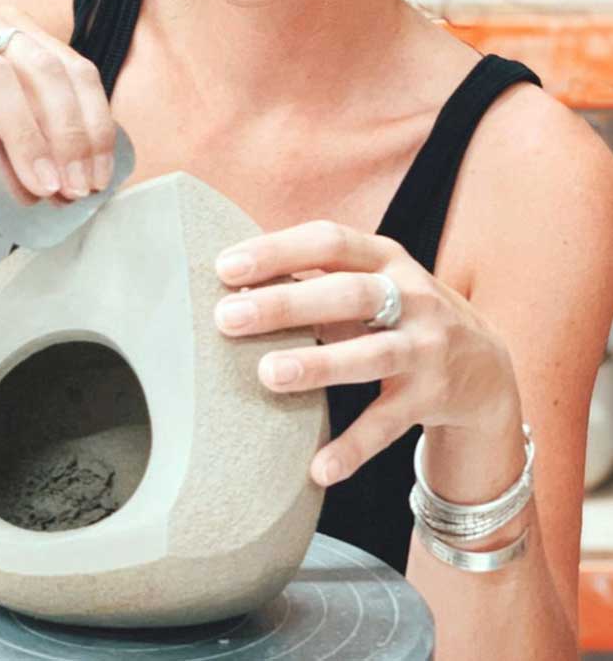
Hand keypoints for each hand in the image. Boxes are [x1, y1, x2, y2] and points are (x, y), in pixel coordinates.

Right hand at [0, 0, 115, 200]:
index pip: (76, 71)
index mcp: (20, 32)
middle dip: (68, 134)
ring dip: (26, 133)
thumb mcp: (1, 137)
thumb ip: (39, 141)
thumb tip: (84, 175)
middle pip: (48, 70)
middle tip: (72, 183)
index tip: (98, 174)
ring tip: (37, 177)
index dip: (94, 124)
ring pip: (1, 72)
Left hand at [212, 220, 518, 487]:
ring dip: (320, 365)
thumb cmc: (399, 315)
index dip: (278, 250)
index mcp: (386, 257)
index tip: (225, 267)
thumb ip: (315, 281)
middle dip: (286, 304)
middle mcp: (412, 296)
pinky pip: (389, 424)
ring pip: (372, 355)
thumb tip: (233, 286)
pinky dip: (354, 446)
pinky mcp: (434, 397)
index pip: (330, 242)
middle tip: (228, 318)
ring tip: (269, 374)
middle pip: (348, 294)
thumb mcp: (370, 283)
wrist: (485, 367)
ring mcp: (427, 348)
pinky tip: (317, 468)